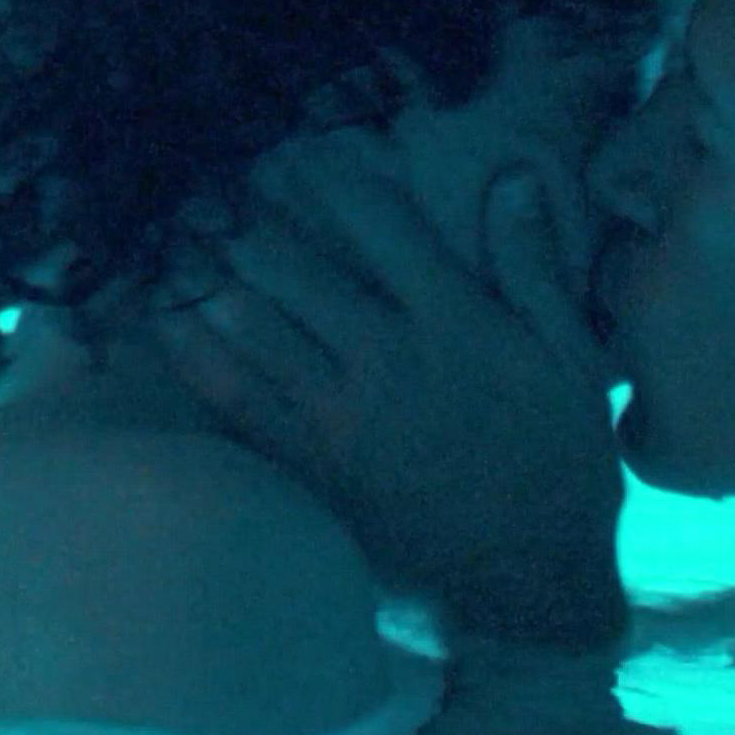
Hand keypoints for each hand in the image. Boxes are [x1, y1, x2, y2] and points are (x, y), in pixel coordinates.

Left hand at [153, 130, 628, 649]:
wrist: (531, 588)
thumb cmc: (561, 467)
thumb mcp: (570, 360)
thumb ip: (532, 267)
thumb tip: (509, 179)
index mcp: (453, 322)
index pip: (381, 224)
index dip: (334, 177)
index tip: (298, 146)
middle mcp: (386, 358)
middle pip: (295, 267)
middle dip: (247, 218)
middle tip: (206, 184)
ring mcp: (339, 416)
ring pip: (253, 325)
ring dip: (207, 273)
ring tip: (172, 234)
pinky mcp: (310, 468)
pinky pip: (236, 402)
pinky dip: (196, 356)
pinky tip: (164, 321)